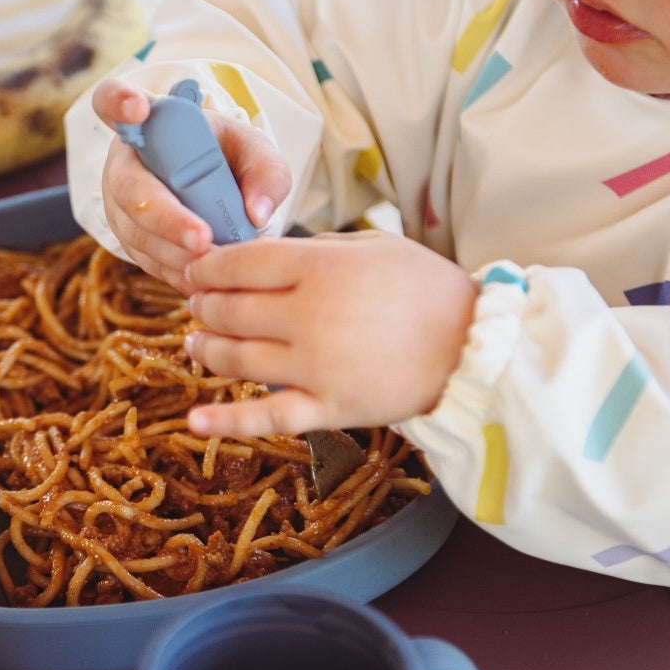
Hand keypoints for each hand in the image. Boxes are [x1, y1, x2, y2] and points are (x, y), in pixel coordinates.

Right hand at [93, 77, 291, 294]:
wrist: (216, 190)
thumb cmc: (228, 159)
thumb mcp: (254, 153)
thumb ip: (266, 172)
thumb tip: (256, 214)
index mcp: (149, 122)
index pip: (112, 99)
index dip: (118, 102)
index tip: (139, 109)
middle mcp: (124, 162)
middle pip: (127, 186)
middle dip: (165, 216)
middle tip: (202, 239)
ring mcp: (120, 205)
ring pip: (136, 232)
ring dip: (175, 252)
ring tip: (216, 265)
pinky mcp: (129, 240)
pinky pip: (147, 259)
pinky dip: (177, 271)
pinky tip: (206, 277)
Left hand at [182, 231, 477, 434]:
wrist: (475, 348)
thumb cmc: (426, 289)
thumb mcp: (373, 246)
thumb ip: (316, 248)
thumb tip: (267, 255)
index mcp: (319, 269)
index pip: (240, 263)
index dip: (208, 266)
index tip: (196, 269)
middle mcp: (309, 317)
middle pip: (230, 310)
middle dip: (204, 305)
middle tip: (197, 303)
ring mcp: (316, 367)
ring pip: (237, 359)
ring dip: (206, 349)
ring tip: (195, 342)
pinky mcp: (328, 409)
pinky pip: (268, 418)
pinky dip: (227, 422)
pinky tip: (194, 422)